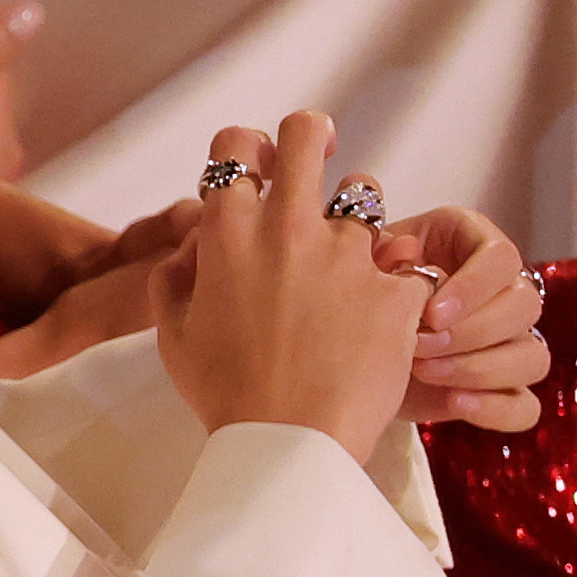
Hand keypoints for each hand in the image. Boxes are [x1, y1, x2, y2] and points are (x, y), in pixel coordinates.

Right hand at [154, 113, 432, 462]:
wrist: (287, 441)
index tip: (261, 165)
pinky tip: (380, 318)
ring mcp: (348, 255)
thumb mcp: (172, 332)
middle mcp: (288, 228)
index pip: (235, 146)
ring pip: (366, 198)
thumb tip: (198, 243)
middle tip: (320, 153)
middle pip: (306, 135)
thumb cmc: (223, 391)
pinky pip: (405, 265)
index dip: (247, 146)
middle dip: (312, 136)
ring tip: (351, 264)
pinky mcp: (395, 288)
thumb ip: (176, 273)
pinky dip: (395, 283)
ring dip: (357, 222)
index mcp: (229, 233)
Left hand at [375, 204, 548, 431]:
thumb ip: (381, 254)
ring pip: (532, 357)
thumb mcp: (362, 267)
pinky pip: (524, 408)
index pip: (503, 258)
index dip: (474, 285)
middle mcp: (504, 293)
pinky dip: (495, 409)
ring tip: (423, 371)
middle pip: (524, 306)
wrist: (342, 348)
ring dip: (479, 368)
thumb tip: (405, 249)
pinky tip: (454, 402)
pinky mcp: (501, 391)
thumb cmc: (357, 293)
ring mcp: (510, 344)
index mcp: (473, 247)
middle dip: (470, 331)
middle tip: (417, 345)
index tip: (431, 313)